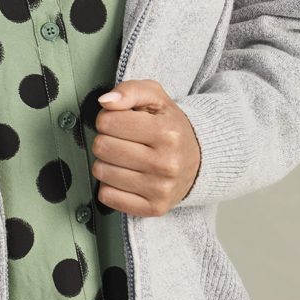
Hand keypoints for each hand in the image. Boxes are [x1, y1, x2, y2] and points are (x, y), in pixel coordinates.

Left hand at [92, 78, 201, 215]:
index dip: (107, 118)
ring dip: (106, 163)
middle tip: (121, 141)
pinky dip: (109, 185)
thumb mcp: (156, 99)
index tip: (119, 122)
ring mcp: (160, 189)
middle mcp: (166, 163)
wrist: (198, 161)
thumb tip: (105, 102)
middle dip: (105, 140)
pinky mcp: (153, 208)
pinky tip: (125, 177)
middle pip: (102, 147)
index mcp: (167, 132)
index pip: (107, 121)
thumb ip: (130, 91)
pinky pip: (107, 196)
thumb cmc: (170, 127)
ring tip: (124, 158)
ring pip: (101, 172)